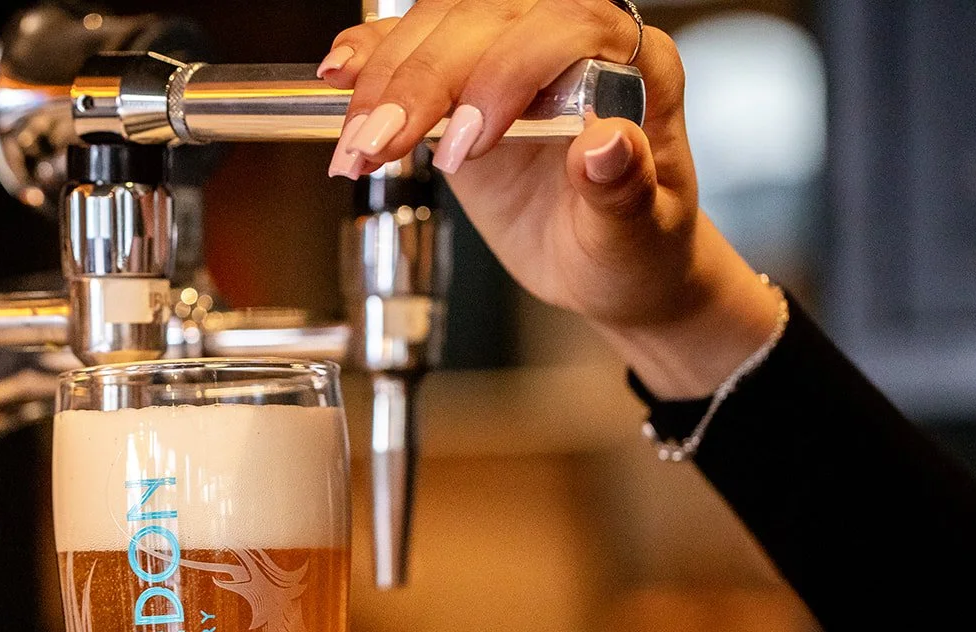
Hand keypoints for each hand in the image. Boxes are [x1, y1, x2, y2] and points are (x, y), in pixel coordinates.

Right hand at [319, 0, 783, 397]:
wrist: (611, 264)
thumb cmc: (636, 251)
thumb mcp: (636, 237)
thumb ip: (624, 190)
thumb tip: (607, 145)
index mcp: (632, 66)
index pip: (562, 29)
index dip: (503, 73)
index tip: (465, 144)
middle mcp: (574, 41)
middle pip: (486, 18)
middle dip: (423, 81)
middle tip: (381, 145)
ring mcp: (514, 53)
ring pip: (440, 25)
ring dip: (385, 80)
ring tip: (357, 145)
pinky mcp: (467, 79)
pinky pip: (414, 44)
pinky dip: (372, 59)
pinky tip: (339, 78)